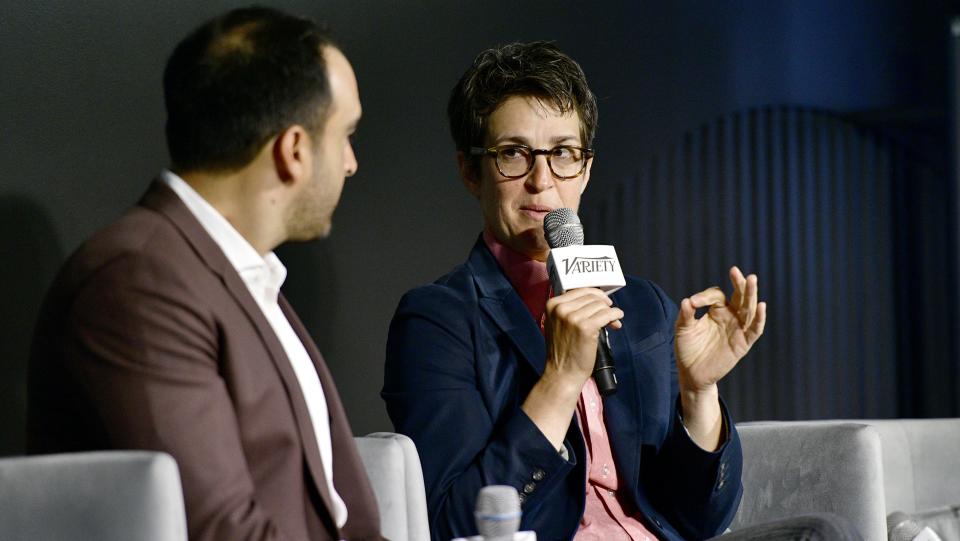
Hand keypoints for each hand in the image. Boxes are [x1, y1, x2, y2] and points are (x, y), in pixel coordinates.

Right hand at [543, 288, 623, 384]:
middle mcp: (561, 309)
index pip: (580, 290)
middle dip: (604, 304)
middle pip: (592, 297)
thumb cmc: (563, 351)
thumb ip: (570, 309)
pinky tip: (616, 321)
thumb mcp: (557, 323)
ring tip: (611, 323)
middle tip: (609, 315)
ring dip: (610, 312)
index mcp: (552, 305)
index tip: (603, 302)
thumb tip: (596, 299)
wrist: (562, 373)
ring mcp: (573, 317)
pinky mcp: (586, 327)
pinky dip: (616, 315)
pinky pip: (608, 314)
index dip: (595, 296)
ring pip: (601, 305)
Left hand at [675, 266, 766, 393]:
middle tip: (736, 271)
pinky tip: (761, 306)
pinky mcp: (743, 343)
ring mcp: (738, 329)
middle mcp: (730, 317)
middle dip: (739, 284)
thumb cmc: (688, 349)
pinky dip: (759, 318)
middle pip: (739, 297)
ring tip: (751, 279)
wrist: (691, 374)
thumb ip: (686, 316)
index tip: (692, 303)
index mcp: (716, 311)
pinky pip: (754, 330)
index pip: (716, 295)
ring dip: (751, 294)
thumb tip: (686, 301)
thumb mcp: (683, 330)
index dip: (705, 297)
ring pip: (748, 309)